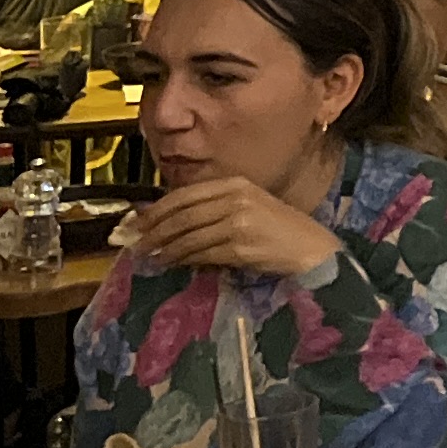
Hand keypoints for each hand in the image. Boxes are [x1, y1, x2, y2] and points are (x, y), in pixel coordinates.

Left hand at [127, 171, 340, 282]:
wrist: (311, 248)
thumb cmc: (280, 229)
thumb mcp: (249, 208)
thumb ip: (215, 209)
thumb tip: (170, 221)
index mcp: (237, 184)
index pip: (186, 194)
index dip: (157, 209)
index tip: (137, 222)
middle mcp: (236, 198)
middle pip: (183, 214)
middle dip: (154, 230)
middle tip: (136, 243)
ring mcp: (239, 221)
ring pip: (188, 234)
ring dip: (164, 248)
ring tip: (150, 256)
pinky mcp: (240, 245)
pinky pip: (201, 253)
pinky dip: (182, 259)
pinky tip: (171, 263)